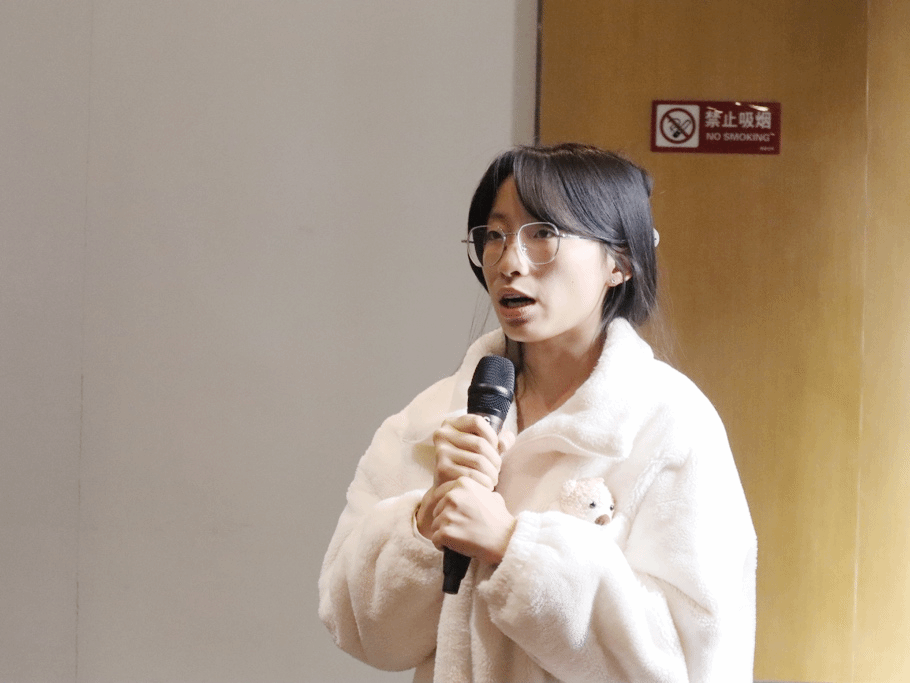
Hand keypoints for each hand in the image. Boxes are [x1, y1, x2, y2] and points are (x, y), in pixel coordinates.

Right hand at [416, 414, 513, 542]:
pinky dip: (484, 482)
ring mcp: (440, 452)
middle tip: (497, 470)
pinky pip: (472, 475)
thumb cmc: (470, 462)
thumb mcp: (485, 445)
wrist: (449, 486)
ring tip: (493, 479)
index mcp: (451, 424)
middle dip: (495, 460)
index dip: (492, 435)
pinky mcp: (441, 469)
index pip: (477, 422)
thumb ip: (502, 439)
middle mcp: (442, 435)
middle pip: (480, 443)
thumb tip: (504, 443)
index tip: (496, 448)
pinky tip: (486, 486)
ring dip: (492, 473)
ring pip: (478, 461)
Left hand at [424, 477, 515, 565]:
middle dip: (446, 519)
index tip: (459, 516)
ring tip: (462, 537)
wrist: (505, 541)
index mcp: (462, 483)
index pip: (442, 494)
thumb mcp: (492, 496)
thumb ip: (476, 491)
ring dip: (445, 532)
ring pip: (435, 525)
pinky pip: (435, 539)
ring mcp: (448, 514)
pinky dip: (442, 545)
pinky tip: (456, 546)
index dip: (449, 507)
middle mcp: (452, 496)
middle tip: (463, 528)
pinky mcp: (445, 532)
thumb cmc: (500, 521)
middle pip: (437, 510)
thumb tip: (469, 493)